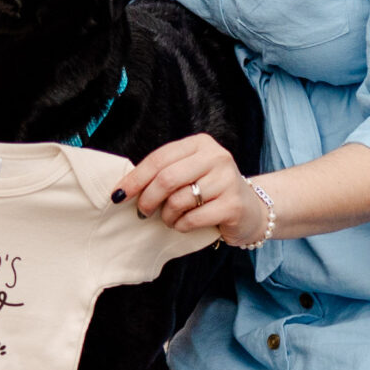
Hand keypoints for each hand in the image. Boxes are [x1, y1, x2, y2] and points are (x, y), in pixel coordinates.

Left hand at [114, 134, 267, 243]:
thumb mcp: (189, 172)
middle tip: (143, 211)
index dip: (135, 178)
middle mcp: (217, 157)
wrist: (251, 209)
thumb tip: (125, 188)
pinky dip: (181, 225)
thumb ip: (164, 173)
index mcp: (200, 144)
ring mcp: (227, 180)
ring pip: (178, 201)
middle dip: (148, 199)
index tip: (118, 194)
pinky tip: (184, 224)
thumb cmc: (210, 191)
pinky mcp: (233, 205)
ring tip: (170, 218)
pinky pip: (192, 218)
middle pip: (167, 179)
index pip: (159, 158)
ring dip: (167, 216)